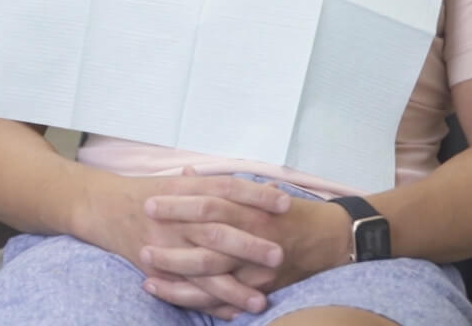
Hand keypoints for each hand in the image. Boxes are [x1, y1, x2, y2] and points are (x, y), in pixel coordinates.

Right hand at [77, 170, 292, 319]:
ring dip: (233, 287)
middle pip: (217, 230)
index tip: (285, 204)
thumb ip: (222, 188)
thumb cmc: (150, 192)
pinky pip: (184, 290)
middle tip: (280, 256)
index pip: (226, 189)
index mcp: (185, 189)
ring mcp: (164, 245)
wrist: (102, 207)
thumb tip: (269, 188)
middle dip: (249, 245)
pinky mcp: (154, 269)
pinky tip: (232, 313)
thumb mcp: (183, 182)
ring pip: (202, 267)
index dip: (256, 196)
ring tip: (261, 301)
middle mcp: (175, 217)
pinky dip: (208, 304)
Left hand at [139, 179, 352, 316]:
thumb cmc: (289, 213)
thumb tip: (186, 172)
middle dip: (172, 243)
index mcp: (250, 208)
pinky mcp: (260, 290)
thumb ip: (220, 185)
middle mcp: (252, 236)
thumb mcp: (257, 192)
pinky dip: (198, 300)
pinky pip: (224, 299)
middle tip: (141, 243)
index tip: (150, 201)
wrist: (330, 240)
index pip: (209, 203)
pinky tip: (174, 297)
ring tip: (147, 275)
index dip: (178, 203)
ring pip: (211, 275)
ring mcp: (256, 267)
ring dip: (177, 276)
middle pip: (206, 240)